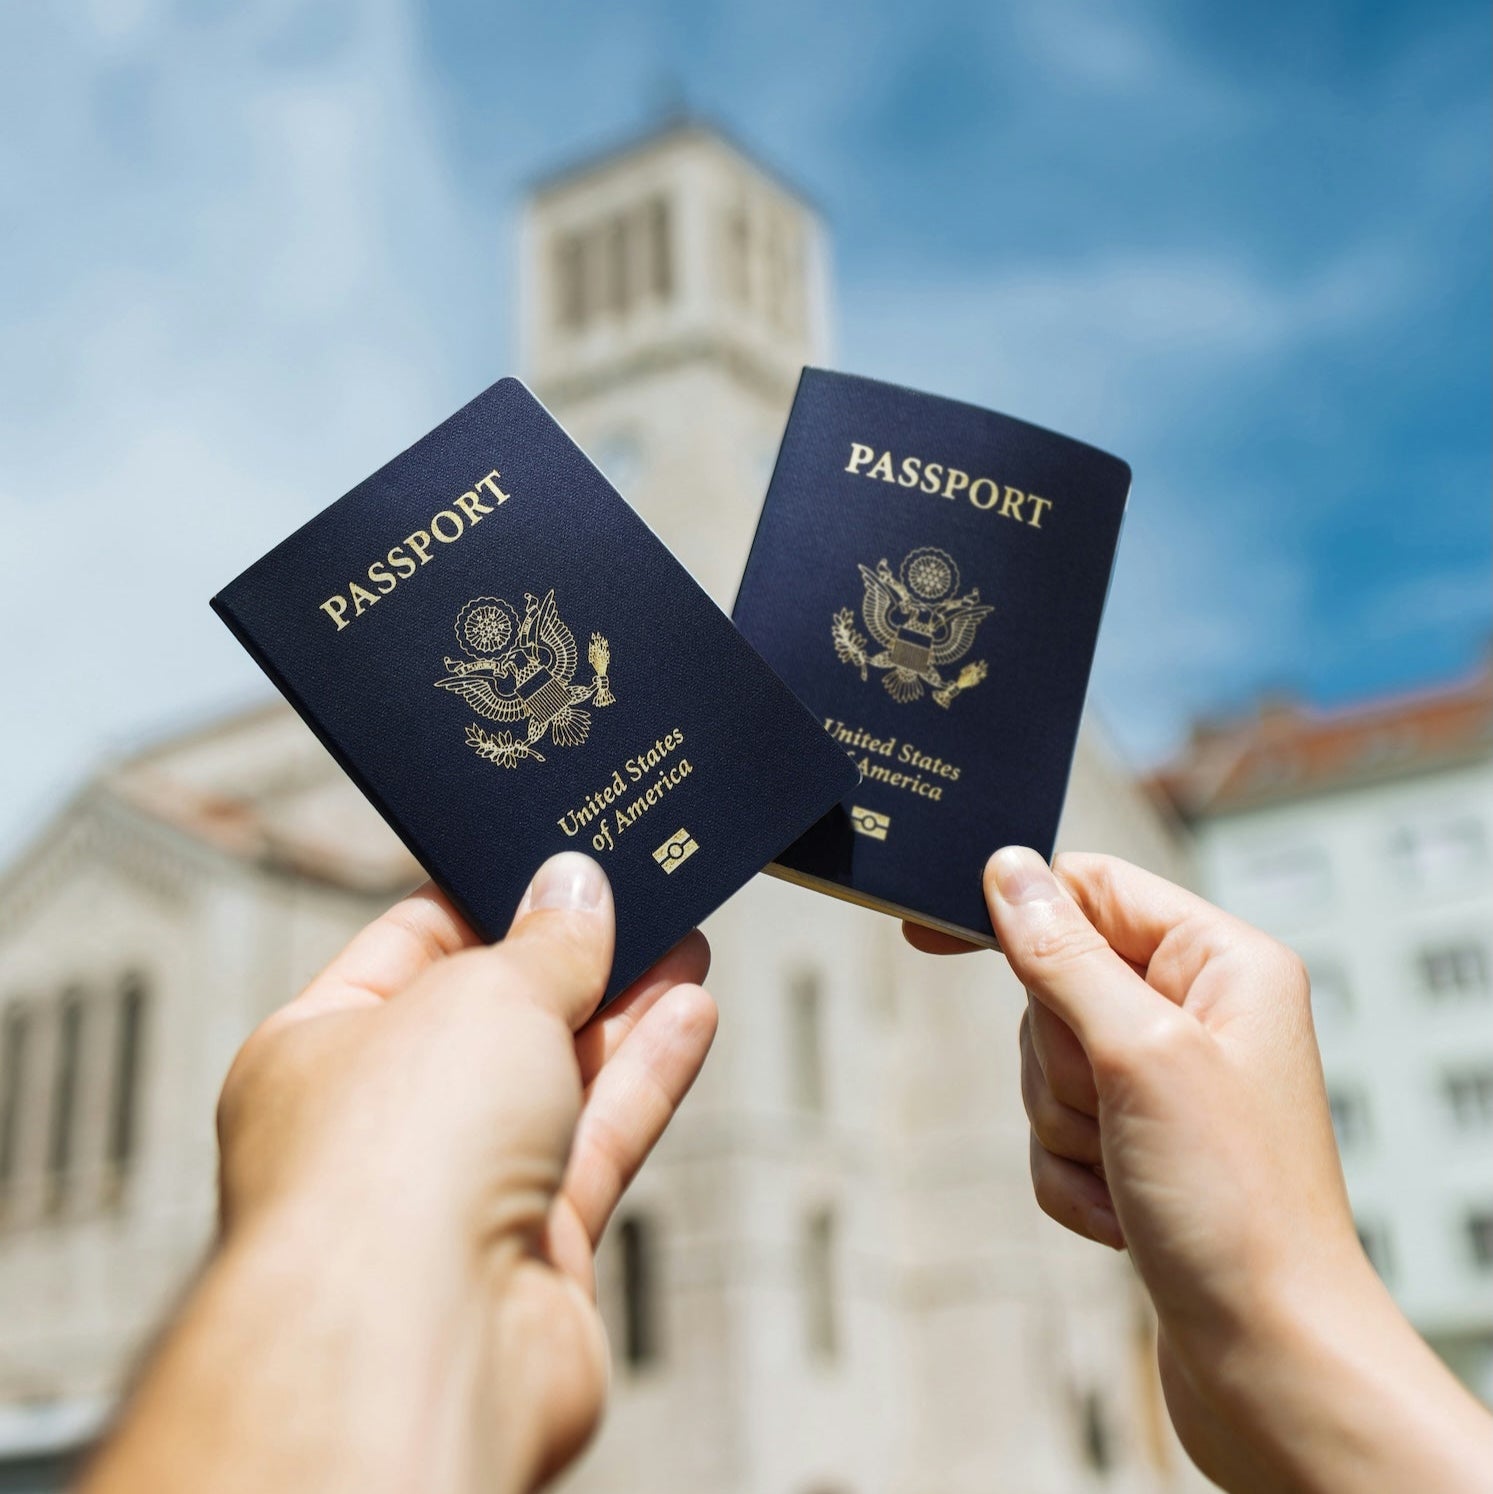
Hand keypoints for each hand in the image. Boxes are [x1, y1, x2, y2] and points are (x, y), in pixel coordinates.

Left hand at [85, 852, 716, 1493]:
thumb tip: (577, 889)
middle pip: (492, 1016)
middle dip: (571, 956)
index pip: (408, 948)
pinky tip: (690, 1015)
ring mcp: (457, 1193)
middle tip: (638, 896)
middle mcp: (381, 1126)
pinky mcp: (533, 1251)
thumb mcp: (483, 995)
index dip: (486, 899)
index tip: (555, 864)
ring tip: (684, 939)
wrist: (420, 1349)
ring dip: (624, 1010)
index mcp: (316, 1049)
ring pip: (556, 1078)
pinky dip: (645, 1077)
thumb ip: (546, 943)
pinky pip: (597, 1141)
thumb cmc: (390, 1170)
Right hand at [907, 849, 1492, 1493]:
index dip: (1017, 906)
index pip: (1092, 889)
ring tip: (1129, 1172)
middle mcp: (1200, 1015)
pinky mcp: (1140, 1150)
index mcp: (1223, 965)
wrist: (1269, 1363)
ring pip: (1047, 1067)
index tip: (926, 931)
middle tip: (1114, 1108)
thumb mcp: (1139, 1054)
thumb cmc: (1236, 1206)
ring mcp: (1168, 1087)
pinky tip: (1123, 1216)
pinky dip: (1070, 1178)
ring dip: (1066, 1128)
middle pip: (1057, 985)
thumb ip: (1064, 954)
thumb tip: (1007, 869)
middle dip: (1060, 1061)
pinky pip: (1053, 1135)